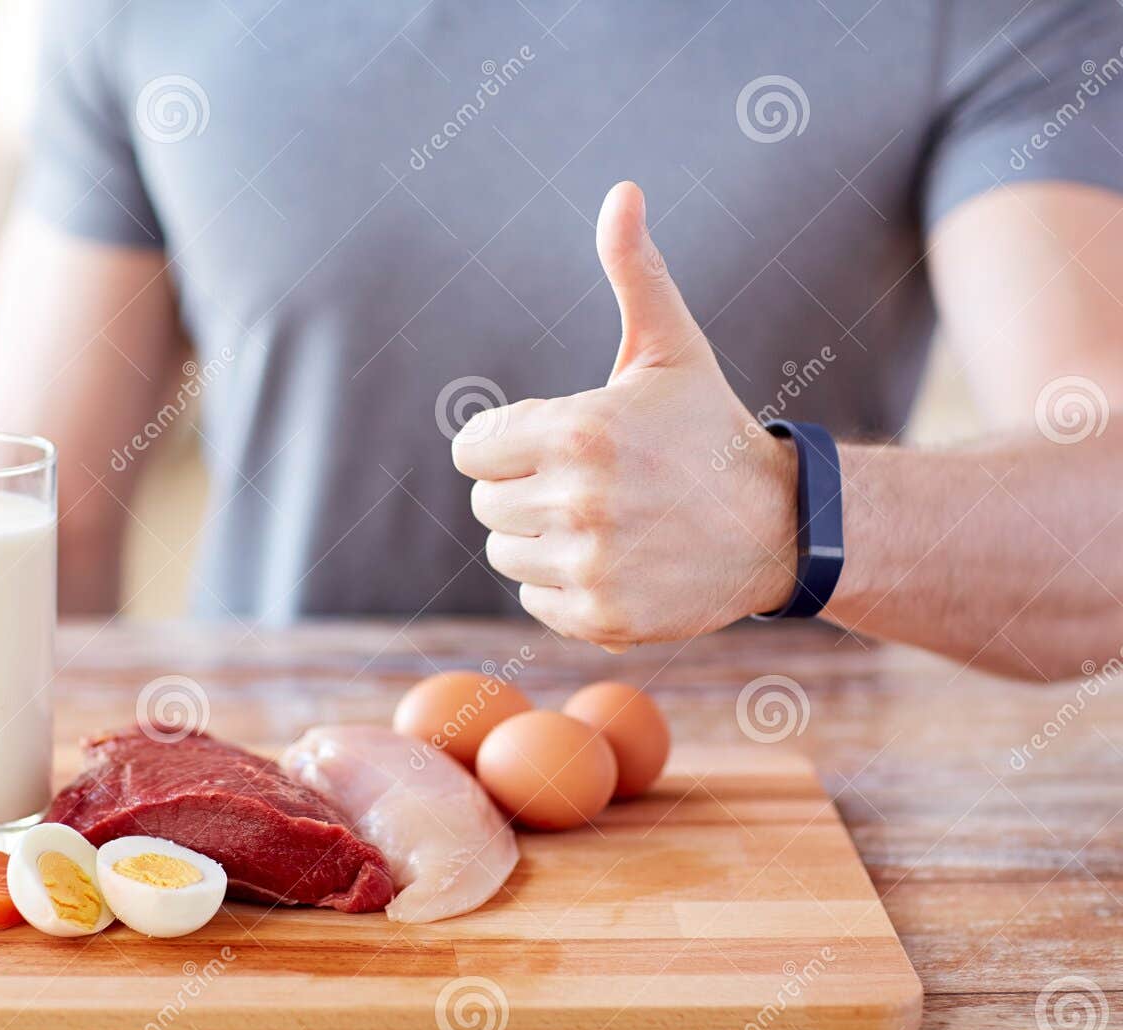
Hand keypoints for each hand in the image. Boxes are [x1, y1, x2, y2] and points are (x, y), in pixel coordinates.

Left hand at [452, 181, 798, 650]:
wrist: (779, 526)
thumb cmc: (708, 429)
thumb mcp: (671, 348)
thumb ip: (634, 272)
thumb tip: (622, 191)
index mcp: (577, 432)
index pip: (472, 451)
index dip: (505, 444)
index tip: (552, 443)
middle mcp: (577, 503)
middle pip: (485, 505)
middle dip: (523, 490)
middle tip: (585, 484)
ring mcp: (589, 567)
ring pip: (505, 554)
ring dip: (540, 539)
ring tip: (603, 521)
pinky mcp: (600, 617)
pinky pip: (534, 601)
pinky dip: (562, 586)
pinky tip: (612, 561)